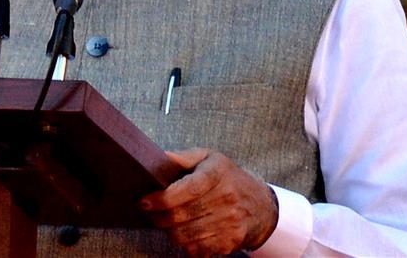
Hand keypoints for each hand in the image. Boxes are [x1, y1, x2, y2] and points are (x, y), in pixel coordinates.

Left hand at [140, 148, 278, 256]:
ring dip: (169, 231)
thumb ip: (183, 157)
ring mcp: (230, 221)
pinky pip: (196, 249)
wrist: (261, 205)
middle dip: (158, 217)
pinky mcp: (230, 241)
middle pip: (180, 215)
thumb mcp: (209, 158)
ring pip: (184, 235)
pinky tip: (186, 232)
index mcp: (217, 173)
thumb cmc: (228, 178)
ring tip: (167, 222)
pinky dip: (186, 244)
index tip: (144, 201)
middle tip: (149, 213)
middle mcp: (226, 197)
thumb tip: (159, 158)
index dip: (162, 198)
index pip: (186, 189)